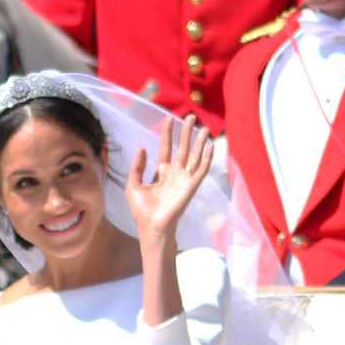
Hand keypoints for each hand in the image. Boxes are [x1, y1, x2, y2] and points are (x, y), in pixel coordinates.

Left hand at [125, 114, 213, 240]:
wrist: (151, 227)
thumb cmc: (142, 210)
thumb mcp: (133, 185)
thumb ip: (137, 167)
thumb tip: (142, 147)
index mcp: (161, 172)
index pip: (166, 148)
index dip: (168, 134)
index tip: (169, 118)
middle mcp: (174, 173)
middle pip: (182, 148)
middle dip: (186, 132)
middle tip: (190, 116)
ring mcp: (184, 179)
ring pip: (194, 156)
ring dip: (199, 142)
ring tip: (204, 127)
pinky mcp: (191, 186)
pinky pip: (201, 170)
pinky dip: (207, 158)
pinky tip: (210, 146)